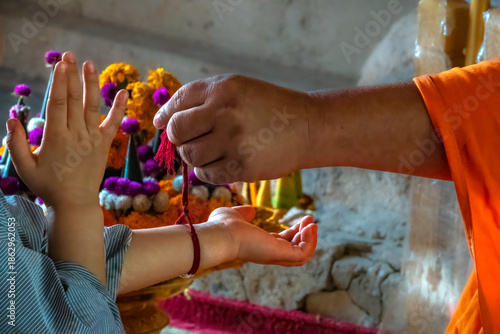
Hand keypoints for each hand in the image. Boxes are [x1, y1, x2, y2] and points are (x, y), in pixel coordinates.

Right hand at [6, 52, 127, 207]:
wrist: (75, 204)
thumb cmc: (47, 186)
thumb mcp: (24, 167)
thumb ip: (15, 143)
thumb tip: (12, 117)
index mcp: (56, 138)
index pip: (58, 104)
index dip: (59, 82)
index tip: (60, 64)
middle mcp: (77, 135)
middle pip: (75, 100)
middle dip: (72, 76)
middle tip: (70, 55)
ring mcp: (93, 139)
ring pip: (93, 107)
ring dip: (92, 84)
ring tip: (90, 64)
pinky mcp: (104, 145)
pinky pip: (114, 124)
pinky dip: (120, 108)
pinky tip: (124, 92)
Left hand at [153, 75, 311, 183]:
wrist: (306, 127)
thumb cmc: (268, 107)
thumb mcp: (237, 89)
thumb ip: (201, 98)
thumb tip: (160, 121)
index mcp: (222, 89)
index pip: (178, 102)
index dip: (166, 116)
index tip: (162, 124)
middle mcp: (225, 113)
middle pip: (177, 131)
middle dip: (178, 138)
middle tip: (191, 139)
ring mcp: (233, 141)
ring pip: (190, 155)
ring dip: (194, 155)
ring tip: (212, 150)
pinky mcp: (241, 167)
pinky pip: (206, 175)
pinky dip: (208, 171)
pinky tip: (222, 162)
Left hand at [209, 206, 317, 265]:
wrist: (219, 235)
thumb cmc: (222, 227)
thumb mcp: (235, 215)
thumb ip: (244, 214)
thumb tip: (251, 210)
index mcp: (259, 246)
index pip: (282, 243)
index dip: (294, 233)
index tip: (302, 220)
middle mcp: (269, 254)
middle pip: (294, 249)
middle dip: (305, 235)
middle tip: (310, 220)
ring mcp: (275, 255)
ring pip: (301, 255)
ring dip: (310, 239)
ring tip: (313, 223)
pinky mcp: (280, 253)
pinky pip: (302, 253)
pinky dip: (309, 242)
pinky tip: (309, 227)